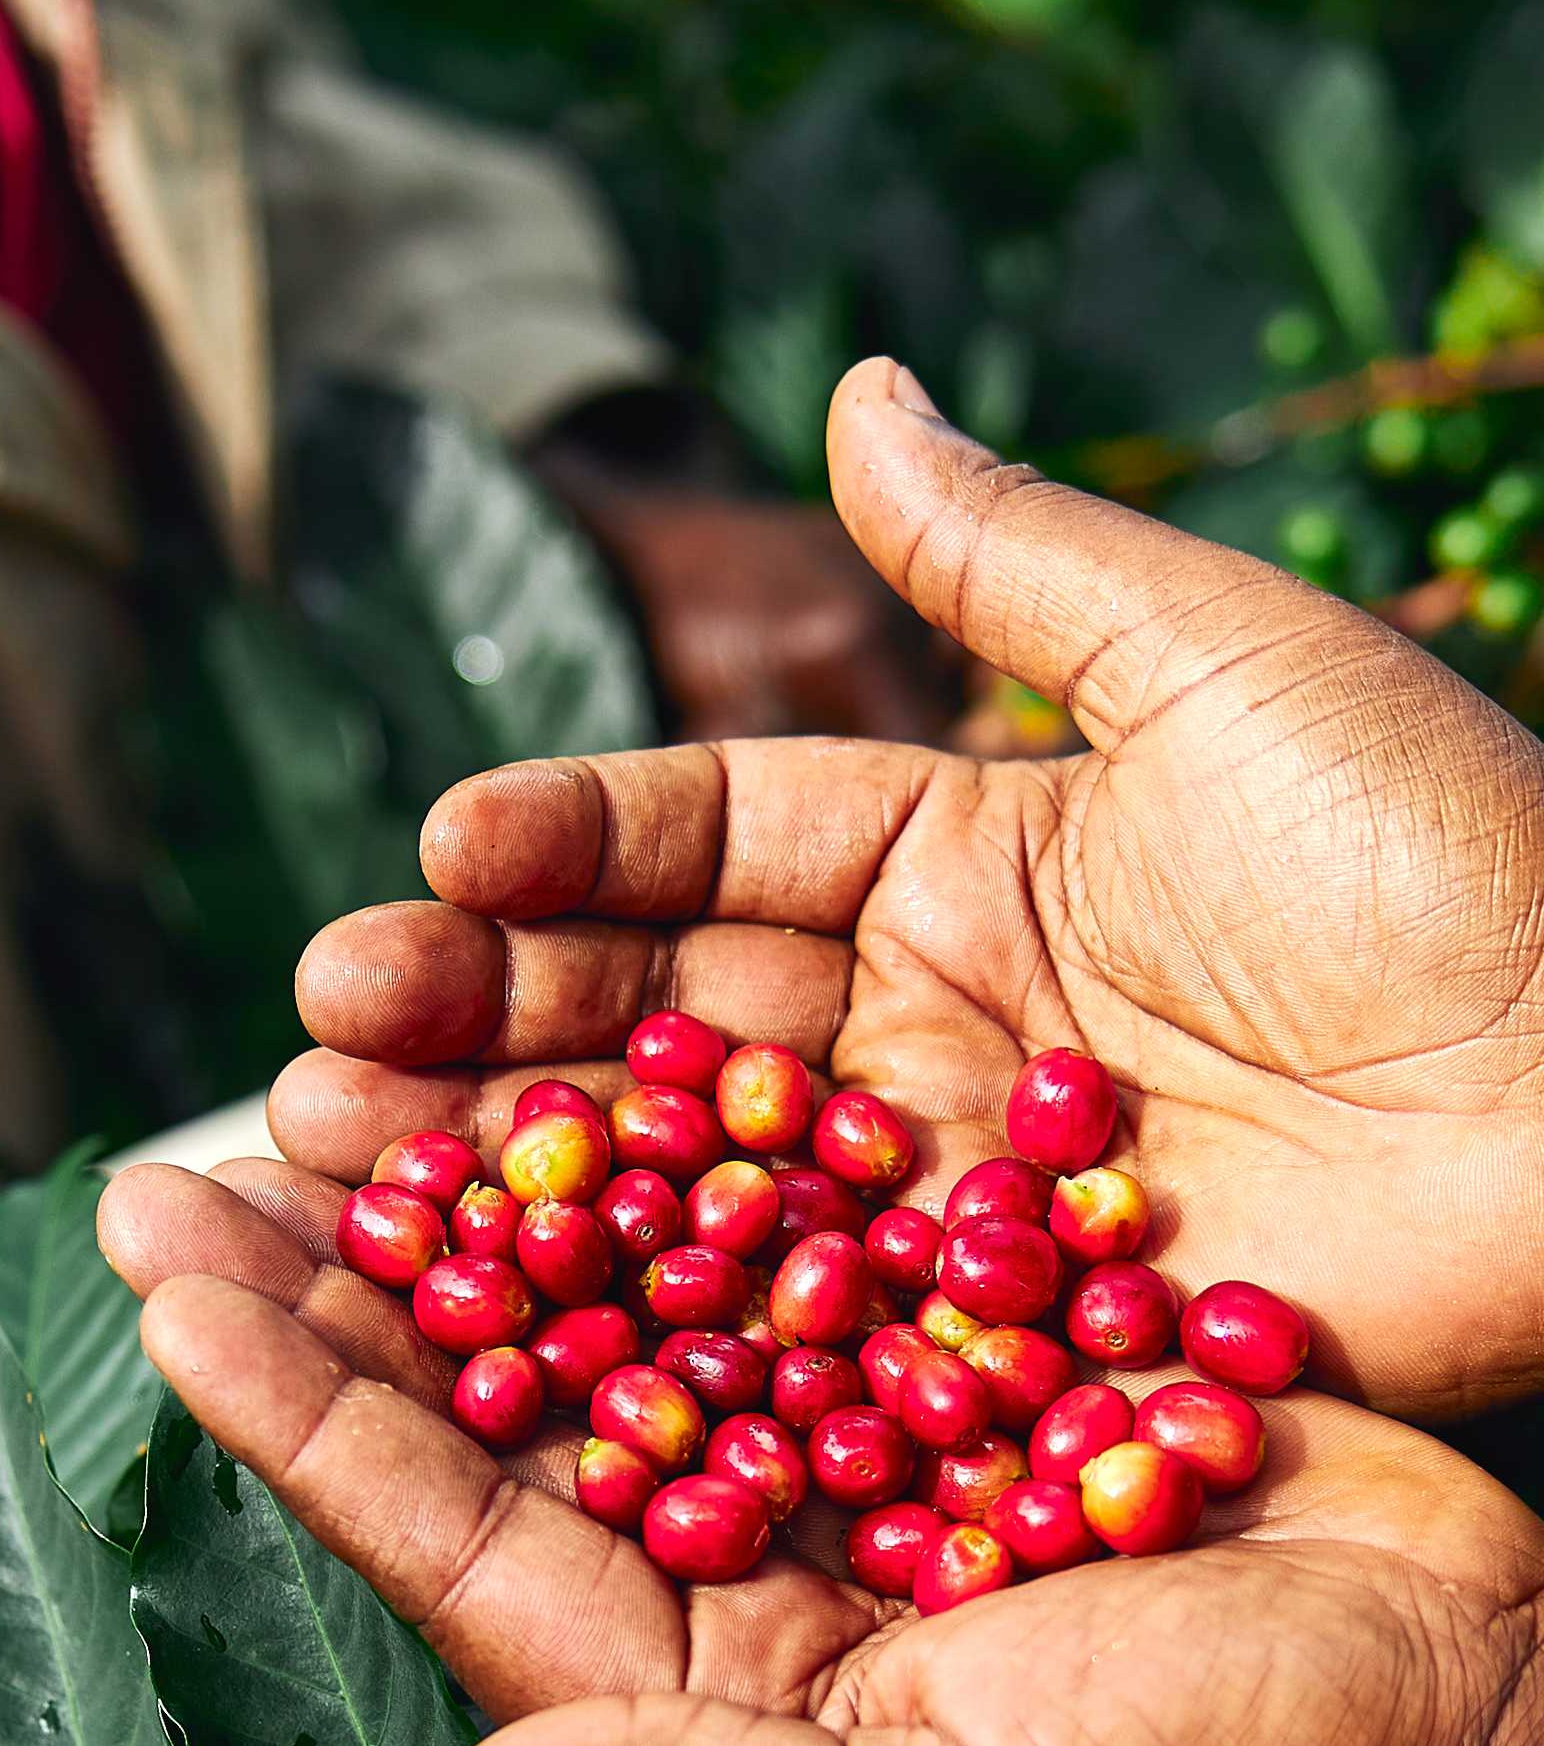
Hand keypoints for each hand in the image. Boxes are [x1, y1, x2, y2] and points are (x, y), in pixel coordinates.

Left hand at [97, 1158, 1543, 1745]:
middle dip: (362, 1267)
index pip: (456, 1541)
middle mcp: (756, 1575)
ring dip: (513, 1168)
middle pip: (516, 1399)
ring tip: (374, 1031)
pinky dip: (721, 1127)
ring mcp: (870, 1458)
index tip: (165, 1264)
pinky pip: (820, 1225)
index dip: (304, 1407)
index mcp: (705, 1704)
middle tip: (215, 1116)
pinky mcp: (987, 1358)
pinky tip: (618, 1011)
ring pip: (646, 1288)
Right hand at [289, 359, 1543, 1423]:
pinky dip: (660, 1356)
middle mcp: (925, 1038)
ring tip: (337, 1177)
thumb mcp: (1219, 661)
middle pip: (657, 1034)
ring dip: (512, 1198)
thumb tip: (851, 388)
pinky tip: (508, 1353)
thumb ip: (1012, 558)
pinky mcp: (996, 1358)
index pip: (715, 844)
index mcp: (965, 859)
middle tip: (314, 1046)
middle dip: (478, 1033)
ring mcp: (948, 1209)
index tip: (432, 854)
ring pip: (689, 1203)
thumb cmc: (1452, 847)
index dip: (568, 851)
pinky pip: (800, 1353)